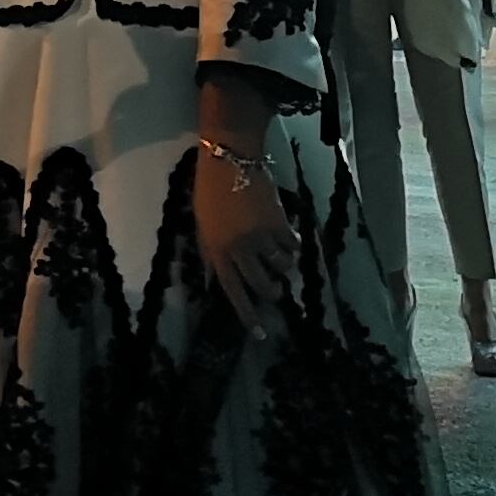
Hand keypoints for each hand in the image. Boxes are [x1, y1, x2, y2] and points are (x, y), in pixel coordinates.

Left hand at [193, 139, 300, 328]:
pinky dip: (293, 246)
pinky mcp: (278, 222)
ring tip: (281, 259)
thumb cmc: (210, 192)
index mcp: (217, 251)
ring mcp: (260, 236)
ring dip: (283, 267)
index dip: (247, 315)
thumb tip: (217, 280)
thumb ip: (212, 254)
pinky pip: (292, 245)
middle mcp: (239, 248)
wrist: (229, 160)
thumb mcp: (202, 226)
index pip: (232, 291)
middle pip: (261, 284)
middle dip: (272, 293)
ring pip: (281, 267)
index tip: (260, 334)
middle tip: (275, 292)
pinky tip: (288, 239)